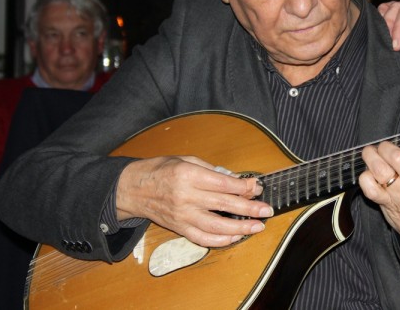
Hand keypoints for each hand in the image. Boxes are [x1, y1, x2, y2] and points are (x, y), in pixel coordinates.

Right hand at [116, 156, 273, 246]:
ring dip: (240, 228)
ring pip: (216, 225)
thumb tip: (236, 180)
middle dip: (249, 208)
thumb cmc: (160, 170)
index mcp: (188, 175)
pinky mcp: (179, 228)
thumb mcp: (185, 160)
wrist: (132, 189)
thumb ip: (211, 170)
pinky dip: (221, 239)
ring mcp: (182, 215)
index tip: (257, 187)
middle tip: (267, 210)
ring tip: (257, 226)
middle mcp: (185, 196)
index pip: (223, 183)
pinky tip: (235, 237)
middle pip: (223, 204)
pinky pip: (202, 237)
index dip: (243, 186)